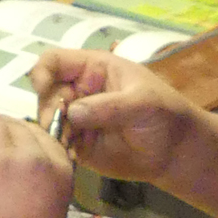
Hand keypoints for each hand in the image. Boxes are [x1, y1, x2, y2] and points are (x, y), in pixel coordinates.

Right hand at [31, 48, 197, 184]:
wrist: (175, 151)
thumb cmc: (165, 114)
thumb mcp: (142, 102)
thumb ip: (109, 105)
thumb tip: (72, 113)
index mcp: (92, 69)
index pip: (54, 61)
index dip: (42, 71)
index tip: (42, 88)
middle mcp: (78, 91)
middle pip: (46, 93)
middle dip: (48, 108)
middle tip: (59, 126)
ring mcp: (76, 119)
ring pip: (47, 121)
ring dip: (51, 132)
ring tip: (68, 144)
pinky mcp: (77, 144)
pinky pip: (57, 145)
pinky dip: (58, 150)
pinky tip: (71, 156)